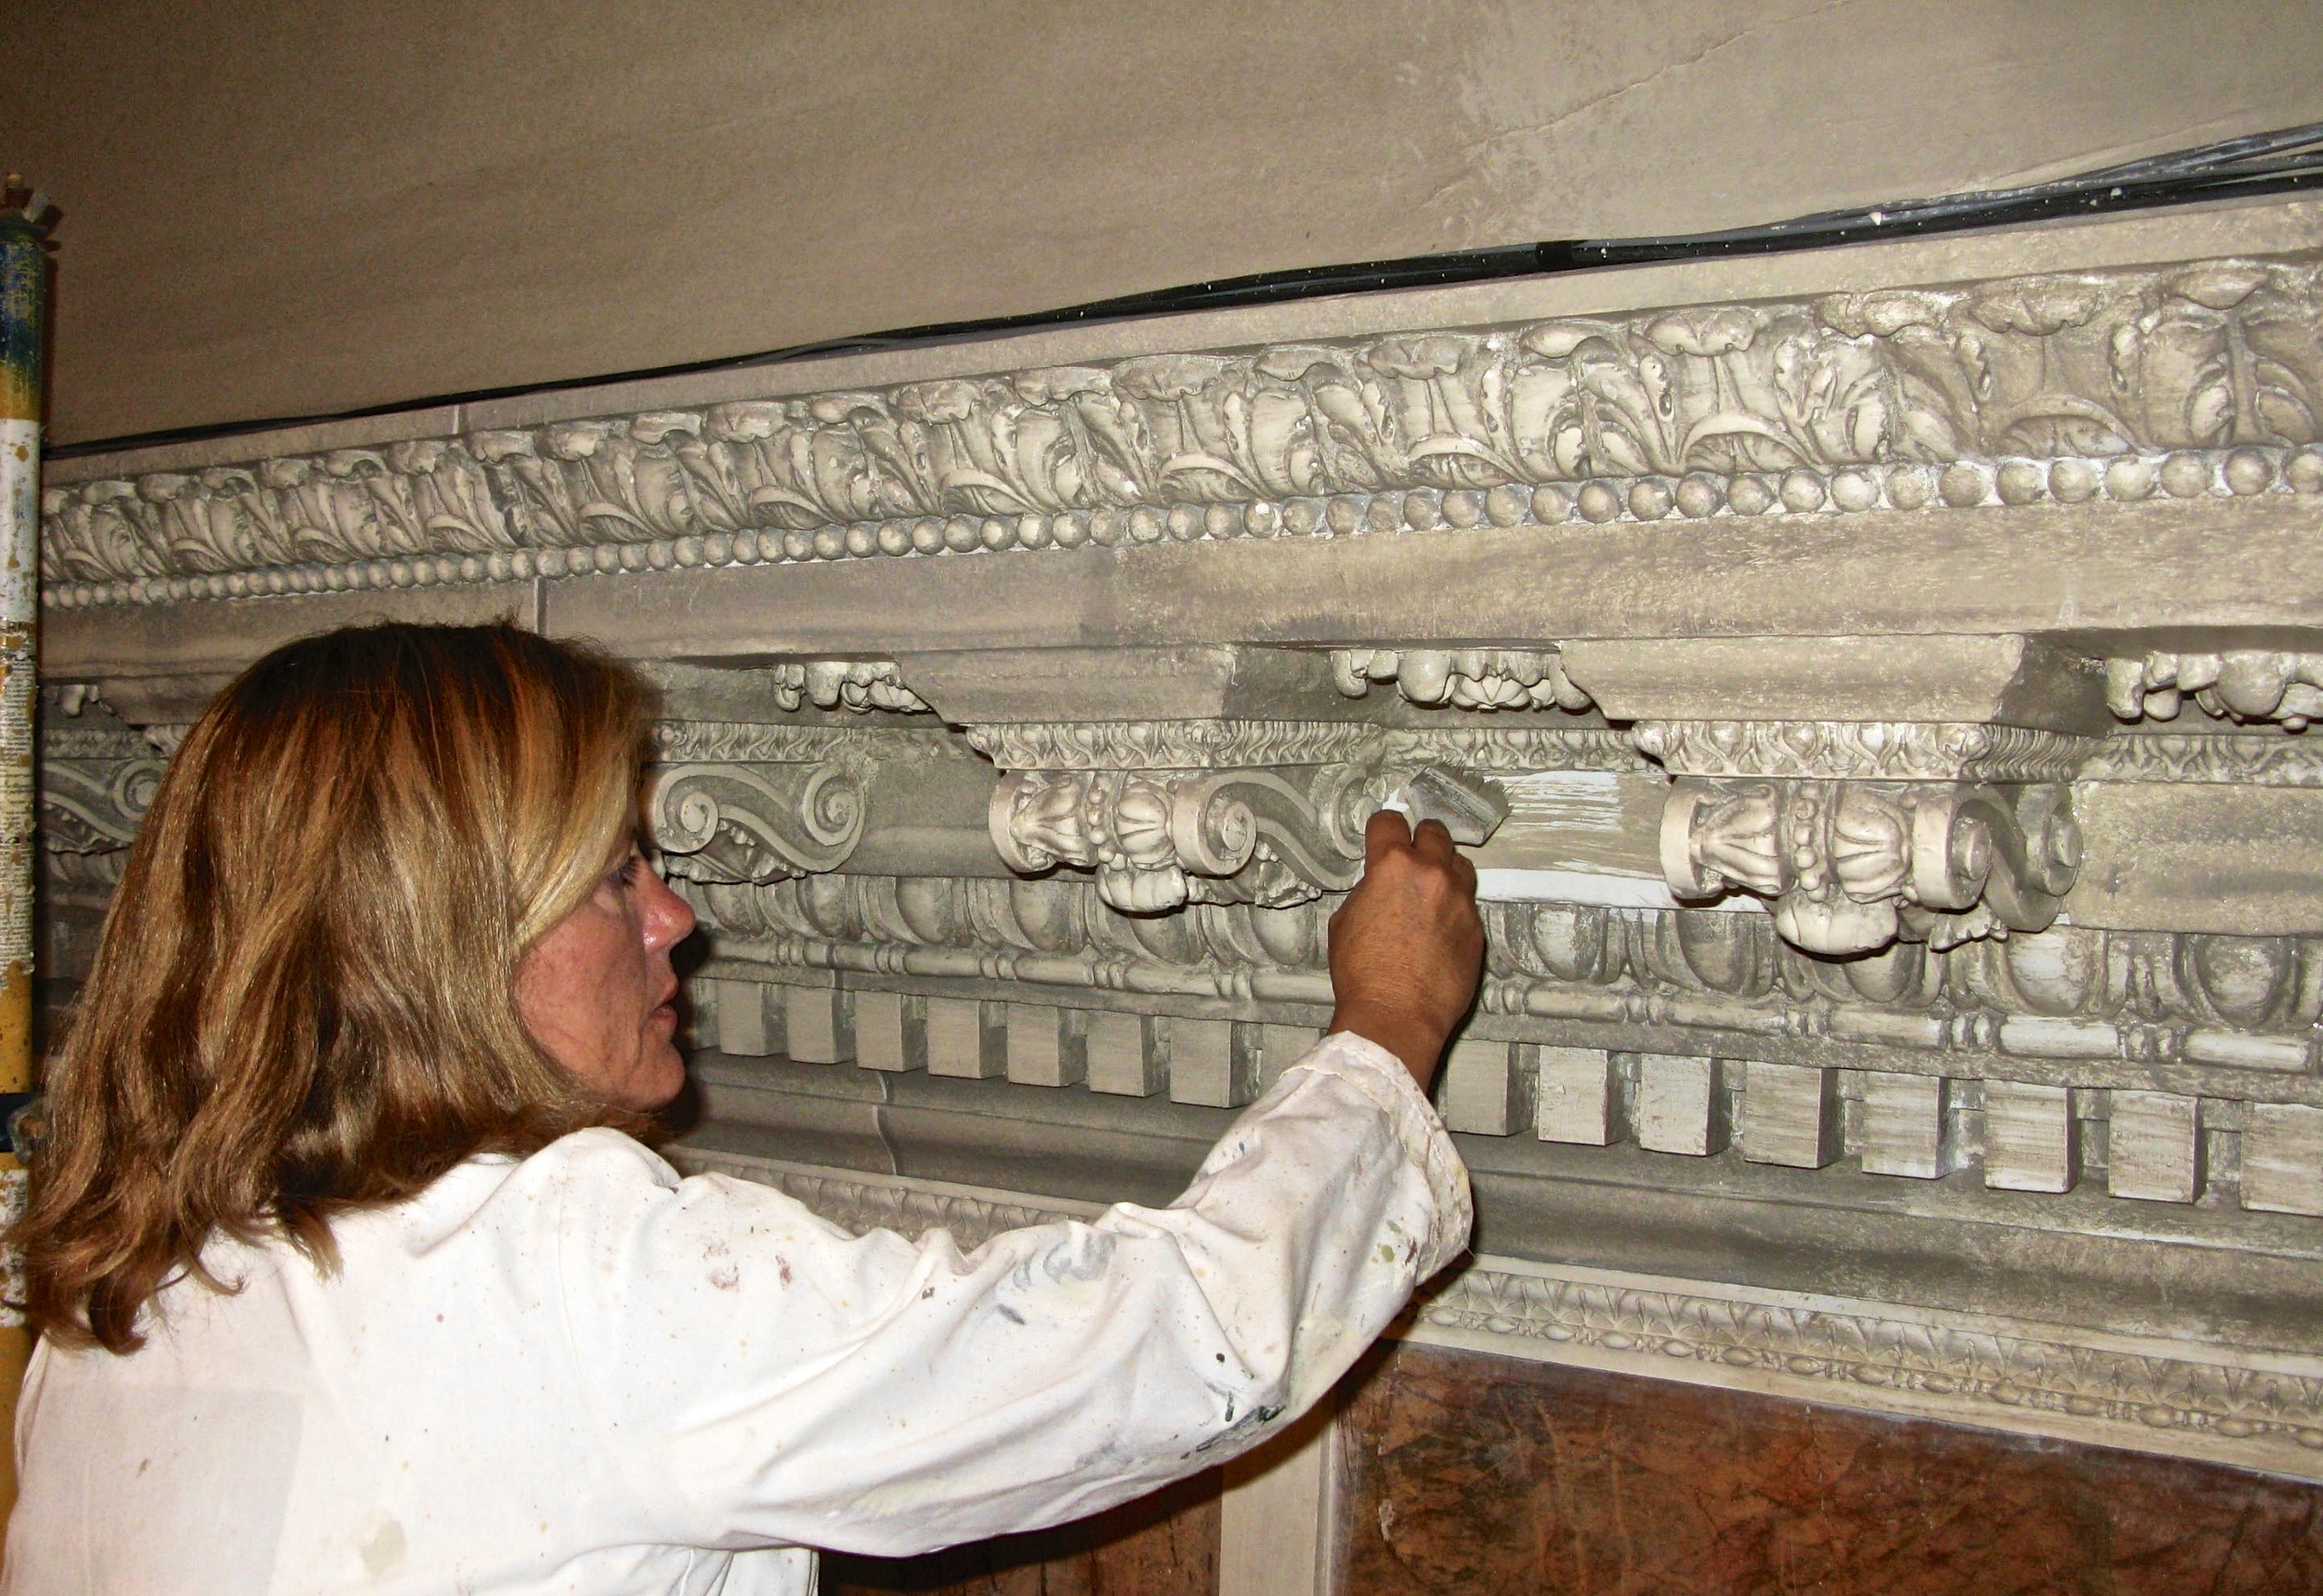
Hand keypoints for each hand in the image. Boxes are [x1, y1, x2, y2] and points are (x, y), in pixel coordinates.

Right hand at [1327, 810, 1483, 1090]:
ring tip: (1431, 889)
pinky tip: (1439, 928)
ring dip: (1445, 869)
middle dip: (1420, 840)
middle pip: (1435, 832)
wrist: (1396, 1016)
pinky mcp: (1477, 929)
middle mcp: (1432, 874)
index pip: (1390, 821)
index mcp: (1393, 866)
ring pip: (1460, 864)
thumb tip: (1379, 887)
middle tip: (1411, 855)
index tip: (1382, 834)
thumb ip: (1368, 892)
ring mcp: (1461, 900)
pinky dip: (1454, 907)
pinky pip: (1467, 904)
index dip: (1383, 827)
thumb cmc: (1363, 974)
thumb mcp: (1345, 922)